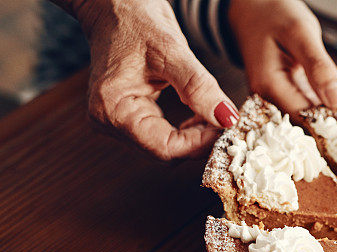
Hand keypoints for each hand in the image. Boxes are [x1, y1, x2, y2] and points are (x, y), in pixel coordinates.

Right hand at [71, 0, 238, 159]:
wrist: (113, 4)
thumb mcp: (172, 50)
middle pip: (165, 152)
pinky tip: (201, 116)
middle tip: (228, 123)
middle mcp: (109, 122)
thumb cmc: (134, 18)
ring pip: (166, 147)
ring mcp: (116, 122)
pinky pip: (162, 137)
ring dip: (195, 137)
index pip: (164, 148)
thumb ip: (200, 87)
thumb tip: (226, 118)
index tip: (227, 128)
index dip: (200, 143)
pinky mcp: (127, 118)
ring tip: (217, 117)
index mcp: (113, 109)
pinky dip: (186, 131)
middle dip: (199, 141)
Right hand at [229, 0, 336, 112]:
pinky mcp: (299, 88)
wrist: (252, 5)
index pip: (312, 117)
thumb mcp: (298, 33)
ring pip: (329, 102)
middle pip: (324, 113)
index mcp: (271, 88)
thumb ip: (318, 67)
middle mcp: (278, 98)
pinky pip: (327, 91)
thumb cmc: (269, 12)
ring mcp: (289, 94)